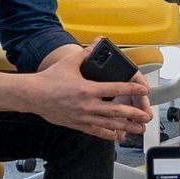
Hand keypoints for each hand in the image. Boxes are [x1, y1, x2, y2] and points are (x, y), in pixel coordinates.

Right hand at [28, 51, 151, 142]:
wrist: (34, 96)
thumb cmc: (49, 80)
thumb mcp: (69, 63)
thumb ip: (85, 53)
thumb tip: (96, 43)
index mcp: (87, 89)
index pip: (115, 88)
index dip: (131, 89)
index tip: (143, 90)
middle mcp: (87, 105)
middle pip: (116, 111)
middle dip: (134, 114)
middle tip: (146, 116)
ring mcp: (83, 117)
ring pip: (109, 124)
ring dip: (126, 127)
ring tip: (138, 128)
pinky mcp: (78, 124)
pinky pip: (97, 131)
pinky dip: (109, 134)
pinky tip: (119, 135)